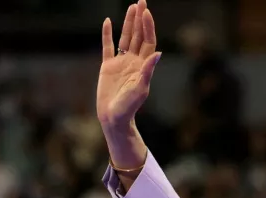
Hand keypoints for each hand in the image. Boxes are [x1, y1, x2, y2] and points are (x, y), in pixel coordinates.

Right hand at [97, 0, 160, 129]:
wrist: (113, 117)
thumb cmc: (129, 107)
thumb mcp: (140, 89)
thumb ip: (148, 71)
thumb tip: (158, 54)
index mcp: (143, 66)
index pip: (148, 41)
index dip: (148, 26)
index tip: (146, 12)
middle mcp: (133, 61)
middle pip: (139, 35)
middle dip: (140, 19)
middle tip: (142, 1)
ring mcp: (121, 63)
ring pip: (126, 38)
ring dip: (129, 23)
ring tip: (132, 7)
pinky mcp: (107, 67)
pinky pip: (108, 46)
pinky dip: (107, 34)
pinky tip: (108, 22)